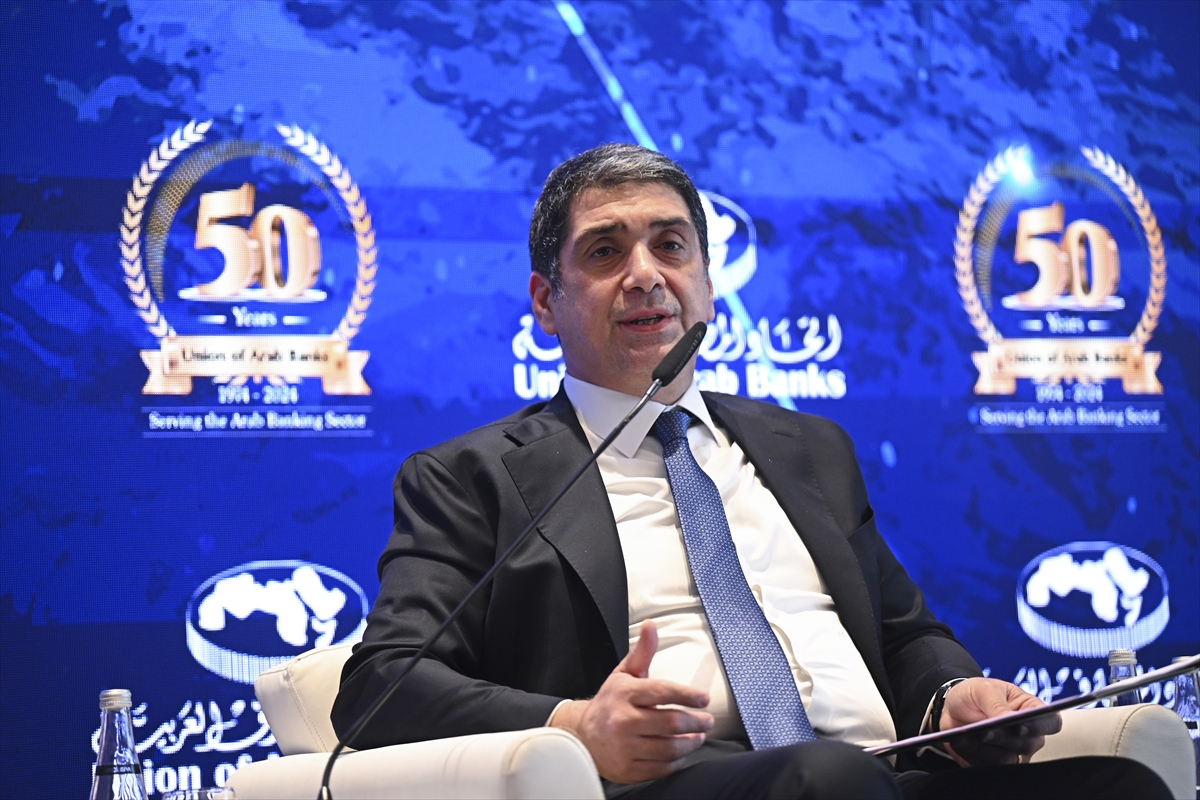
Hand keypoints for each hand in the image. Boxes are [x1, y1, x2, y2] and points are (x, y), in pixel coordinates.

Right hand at [549, 620, 713, 783]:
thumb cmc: (610, 702)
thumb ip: (642, 652)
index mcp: (624, 693)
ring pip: (669, 748)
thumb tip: (651, 626)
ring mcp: (624, 747)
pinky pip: (661, 768)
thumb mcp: (623, 674)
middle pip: (671, 723)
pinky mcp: (627, 769)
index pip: (662, 692)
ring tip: (698, 737)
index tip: (703, 699)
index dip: (687, 695)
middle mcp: (623, 720)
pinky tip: (681, 753)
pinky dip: (676, 762)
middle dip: (696, 722)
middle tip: (707, 720)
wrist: (582, 735)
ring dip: (690, 743)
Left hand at [939, 678, 1061, 766]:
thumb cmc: (975, 694)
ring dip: (984, 748)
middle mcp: (1026, 735)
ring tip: (966, 735)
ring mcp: (1011, 751)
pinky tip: (960, 741)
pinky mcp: (992, 763)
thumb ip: (997, 704)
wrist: (951, 707)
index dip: (1040, 727)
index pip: (1051, 722)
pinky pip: (986, 766)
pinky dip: (971, 754)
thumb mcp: (984, 690)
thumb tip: (1009, 719)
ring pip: (1007, 759)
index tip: (1020, 725)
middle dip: (1005, 738)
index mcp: (1031, 711)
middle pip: (1029, 745)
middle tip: (986, 731)